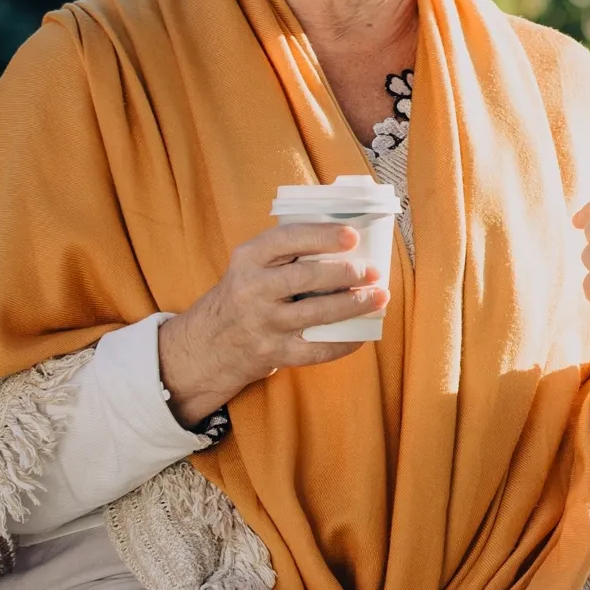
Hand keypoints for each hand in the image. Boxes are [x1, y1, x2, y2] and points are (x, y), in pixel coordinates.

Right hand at [157, 223, 384, 425]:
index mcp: (248, 258)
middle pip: (307, 278)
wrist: (210, 342)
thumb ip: (286, 250)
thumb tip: (348, 239)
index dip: (322, 236)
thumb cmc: (245, 293)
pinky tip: (362, 332)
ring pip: (317, 314)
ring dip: (354, 305)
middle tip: (374, 271)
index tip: (353, 236)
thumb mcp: (251, 264)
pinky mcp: (274, 353)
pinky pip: (317, 349)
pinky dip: (344, 342)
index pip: (286, 239)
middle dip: (347, 273)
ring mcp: (263, 324)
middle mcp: (252, 289)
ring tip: (380, 297)